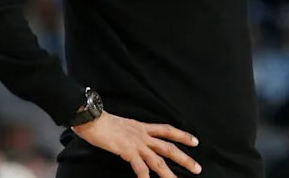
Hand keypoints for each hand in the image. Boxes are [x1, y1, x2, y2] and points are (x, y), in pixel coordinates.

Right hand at [72, 111, 201, 177]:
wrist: (91, 117)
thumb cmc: (101, 121)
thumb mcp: (122, 125)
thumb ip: (130, 132)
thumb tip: (131, 138)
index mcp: (141, 127)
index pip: (167, 130)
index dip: (183, 135)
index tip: (195, 141)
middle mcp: (142, 135)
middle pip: (168, 147)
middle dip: (184, 158)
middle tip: (197, 168)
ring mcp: (135, 143)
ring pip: (158, 161)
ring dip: (169, 174)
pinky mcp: (126, 150)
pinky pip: (139, 167)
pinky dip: (144, 177)